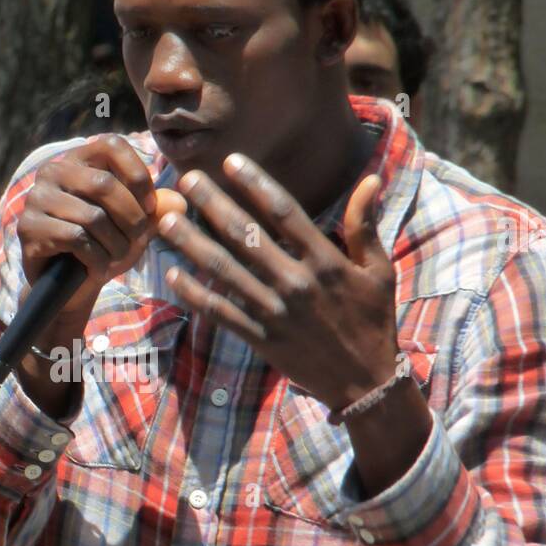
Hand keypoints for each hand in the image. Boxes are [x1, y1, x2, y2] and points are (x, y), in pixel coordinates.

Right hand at [17, 135, 185, 339]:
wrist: (69, 287)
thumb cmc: (104, 248)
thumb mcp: (134, 227)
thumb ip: (157, 211)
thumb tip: (179, 204)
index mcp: (78, 159)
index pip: (112, 145)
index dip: (138, 176)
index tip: (151, 209)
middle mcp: (52, 171)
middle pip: (104, 185)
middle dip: (132, 218)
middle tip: (139, 242)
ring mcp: (36, 199)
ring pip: (92, 216)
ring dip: (115, 246)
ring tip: (117, 260)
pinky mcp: (28, 229)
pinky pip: (75, 239)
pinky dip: (96, 260)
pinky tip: (97, 270)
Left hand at [155, 153, 398, 411]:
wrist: (367, 383)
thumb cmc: (373, 321)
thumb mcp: (378, 271)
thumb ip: (366, 225)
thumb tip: (369, 178)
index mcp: (325, 261)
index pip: (284, 212)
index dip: (255, 184)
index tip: (230, 162)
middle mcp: (296, 282)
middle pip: (246, 236)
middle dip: (212, 205)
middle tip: (185, 180)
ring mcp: (276, 312)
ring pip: (225, 272)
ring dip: (192, 244)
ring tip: (167, 221)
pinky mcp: (262, 338)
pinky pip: (221, 313)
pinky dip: (195, 295)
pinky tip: (172, 276)